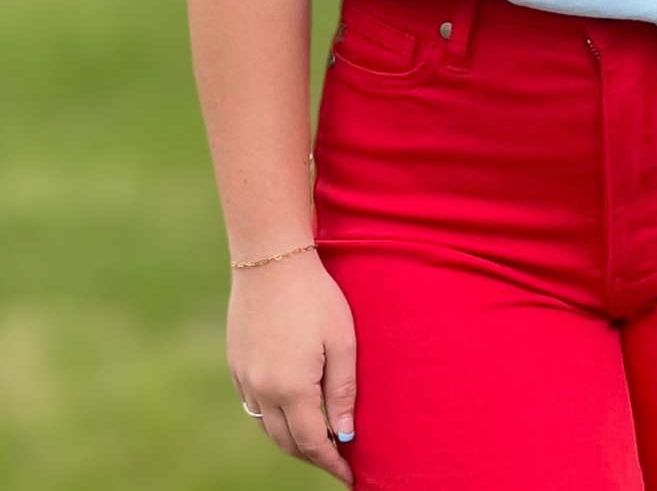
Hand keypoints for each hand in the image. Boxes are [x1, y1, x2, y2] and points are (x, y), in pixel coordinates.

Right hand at [228, 250, 356, 485]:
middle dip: (312, 456)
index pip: (313, 443)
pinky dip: (273, 417)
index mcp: (291, 388)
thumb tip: (345, 434)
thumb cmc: (315, 296)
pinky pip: (254, 404)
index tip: (349, 476)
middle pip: (287, 441)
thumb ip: (343, 390)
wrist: (271, 259)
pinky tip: (290, 409)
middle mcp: (262, 391)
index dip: (331, 462)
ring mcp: (244, 377)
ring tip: (317, 439)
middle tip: (335, 460)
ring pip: (267, 426)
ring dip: (291, 439)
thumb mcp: (342, 340)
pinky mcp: (236, 363)